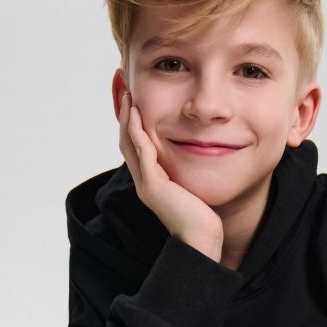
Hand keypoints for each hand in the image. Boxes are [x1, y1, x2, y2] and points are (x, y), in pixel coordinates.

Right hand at [118, 91, 223, 251]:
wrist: (202, 241)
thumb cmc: (204, 219)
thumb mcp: (193, 188)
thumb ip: (190, 172)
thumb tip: (202, 155)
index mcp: (151, 181)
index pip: (136, 145)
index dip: (132, 121)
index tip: (133, 97)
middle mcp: (144, 181)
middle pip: (126, 140)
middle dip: (123, 112)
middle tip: (122, 85)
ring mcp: (146, 184)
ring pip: (128, 143)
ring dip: (126, 116)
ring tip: (126, 91)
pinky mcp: (153, 186)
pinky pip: (142, 152)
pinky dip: (137, 131)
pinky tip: (137, 113)